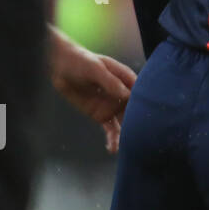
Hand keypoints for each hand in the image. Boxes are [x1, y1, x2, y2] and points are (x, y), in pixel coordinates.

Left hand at [48, 26, 136, 153]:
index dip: (145, 103)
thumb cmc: (80, 61)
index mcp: (125, 78)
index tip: (150, 115)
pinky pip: (110, 128)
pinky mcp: (101, 115)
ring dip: (126, 134)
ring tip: (125, 146)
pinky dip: (113, 138)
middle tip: (141, 137)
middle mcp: (123, 93)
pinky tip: (113, 148)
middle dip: (138, 123)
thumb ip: (110, 81)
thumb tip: (126, 94)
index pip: (139, 92)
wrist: (59, 67)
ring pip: (124, 122)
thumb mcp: (95, 68)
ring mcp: (112, 105)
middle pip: (134, 109)